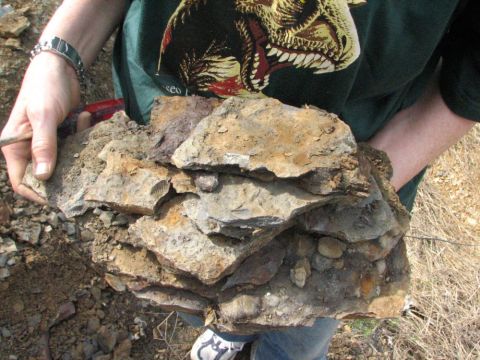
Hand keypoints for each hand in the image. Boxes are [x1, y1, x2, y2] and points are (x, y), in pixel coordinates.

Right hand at [1, 52, 80, 202]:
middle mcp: (29, 148)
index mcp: (14, 147)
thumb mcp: (42, 116)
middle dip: (64, 176)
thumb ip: (43, 145)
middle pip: (44, 176)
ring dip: (76, 154)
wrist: (60, 66)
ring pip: (62, 163)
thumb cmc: (44, 88)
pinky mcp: (63, 136)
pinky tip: (84, 117)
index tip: (59, 199)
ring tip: (84, 136)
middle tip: (83, 174)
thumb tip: (43, 176)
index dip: (37, 194)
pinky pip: (73, 147)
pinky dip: (81, 137)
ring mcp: (47, 143)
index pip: (21, 182)